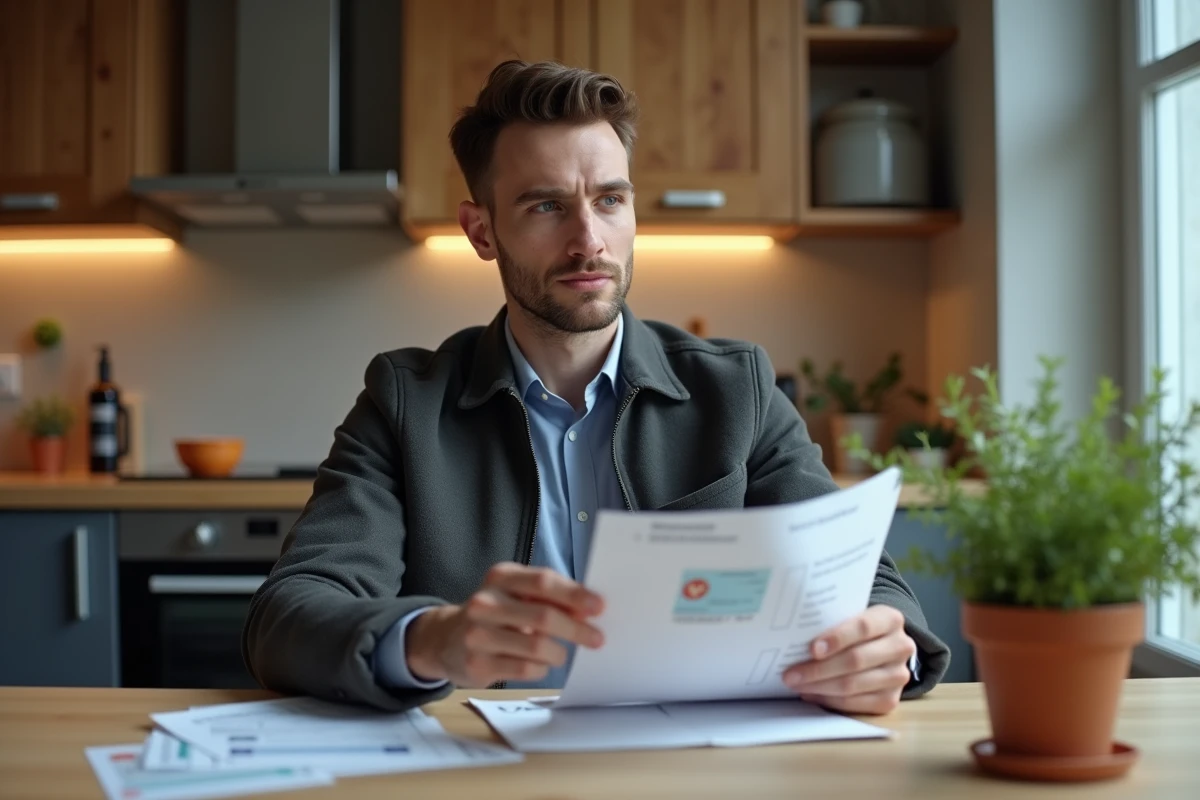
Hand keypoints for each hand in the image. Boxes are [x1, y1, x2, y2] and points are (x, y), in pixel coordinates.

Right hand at [405, 563, 605, 686]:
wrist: (444, 639)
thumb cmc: (494, 614)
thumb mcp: (515, 594)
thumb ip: (548, 597)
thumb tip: (587, 611)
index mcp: (501, 577)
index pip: (543, 582)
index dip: (574, 595)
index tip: (598, 607)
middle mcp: (485, 602)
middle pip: (543, 616)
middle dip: (576, 629)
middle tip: (596, 638)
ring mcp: (478, 634)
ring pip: (537, 647)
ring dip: (558, 653)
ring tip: (560, 654)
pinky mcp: (477, 663)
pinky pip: (525, 670)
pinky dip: (541, 669)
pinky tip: (539, 665)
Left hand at [782, 604, 915, 715]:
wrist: (883, 647)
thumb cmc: (856, 630)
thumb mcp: (851, 616)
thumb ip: (832, 622)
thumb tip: (794, 637)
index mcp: (890, 619)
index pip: (863, 627)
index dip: (837, 638)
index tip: (812, 649)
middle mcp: (900, 647)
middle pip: (856, 660)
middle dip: (818, 669)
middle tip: (790, 674)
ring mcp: (898, 676)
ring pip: (853, 685)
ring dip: (819, 687)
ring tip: (796, 685)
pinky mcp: (891, 700)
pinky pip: (855, 705)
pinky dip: (829, 701)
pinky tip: (811, 694)